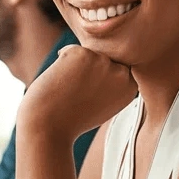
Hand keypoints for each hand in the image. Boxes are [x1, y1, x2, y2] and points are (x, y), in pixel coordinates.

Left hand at [18, 45, 137, 142]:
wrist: (49, 128)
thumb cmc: (72, 118)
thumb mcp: (103, 103)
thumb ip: (112, 82)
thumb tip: (107, 58)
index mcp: (130, 86)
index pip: (113, 69)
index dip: (95, 83)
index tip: (88, 100)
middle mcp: (121, 72)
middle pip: (100, 59)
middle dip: (86, 73)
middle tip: (76, 96)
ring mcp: (102, 61)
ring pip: (86, 54)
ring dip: (74, 68)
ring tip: (69, 91)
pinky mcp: (82, 53)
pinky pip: (69, 50)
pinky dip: (60, 63)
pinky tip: (60, 81)